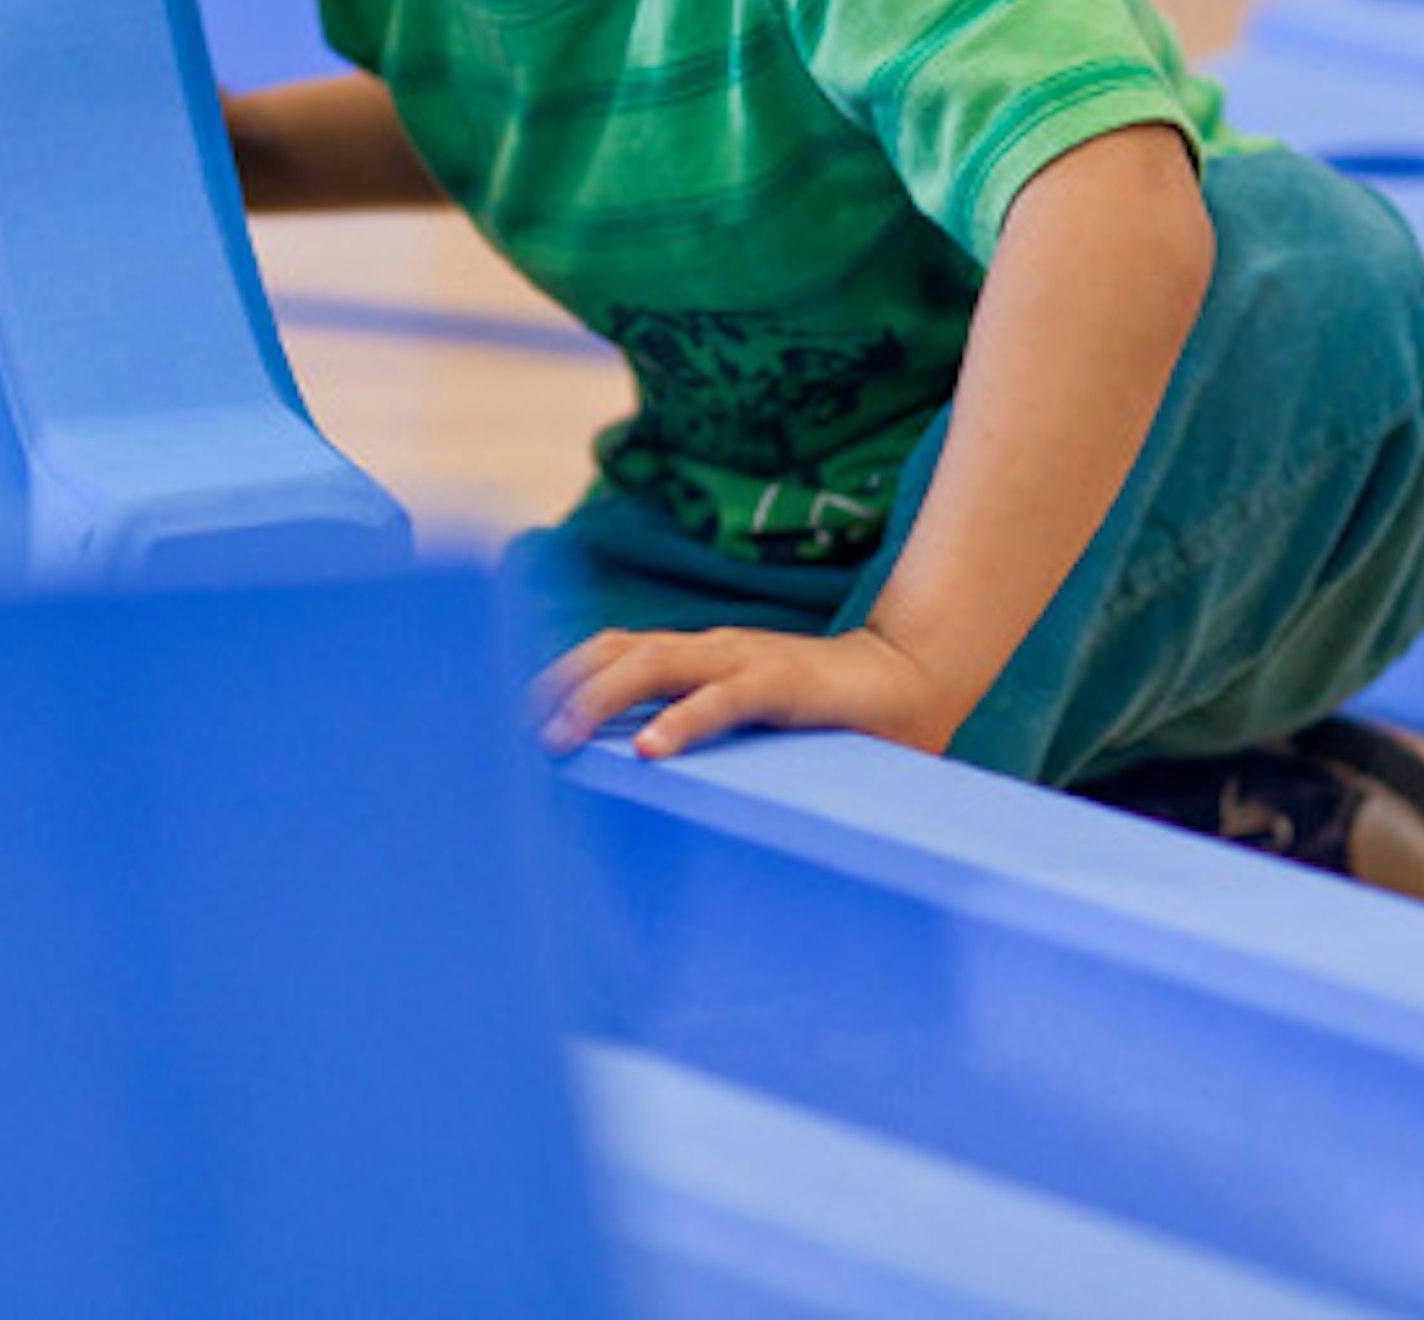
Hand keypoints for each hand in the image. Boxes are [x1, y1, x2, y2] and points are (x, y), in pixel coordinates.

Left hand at [528, 623, 969, 761]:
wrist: (911, 679)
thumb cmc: (824, 712)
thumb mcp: (748, 718)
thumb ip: (702, 730)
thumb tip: (639, 774)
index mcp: (699, 656)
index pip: (612, 649)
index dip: (560, 672)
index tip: (512, 709)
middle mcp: (711, 649)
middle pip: (615, 650)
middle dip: (559, 684)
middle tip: (515, 729)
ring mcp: (743, 661)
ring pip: (652, 664)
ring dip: (598, 698)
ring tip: (561, 738)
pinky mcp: (781, 684)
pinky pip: (721, 700)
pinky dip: (682, 721)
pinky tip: (651, 751)